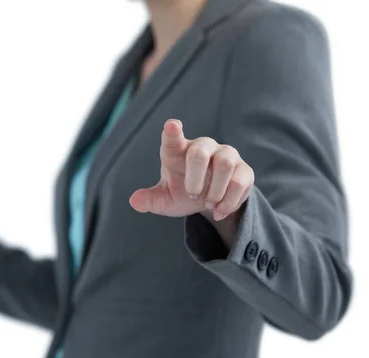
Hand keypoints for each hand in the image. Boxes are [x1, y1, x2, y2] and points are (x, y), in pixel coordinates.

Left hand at [130, 119, 253, 221]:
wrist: (209, 202)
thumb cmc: (182, 192)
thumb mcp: (165, 200)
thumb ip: (150, 200)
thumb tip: (134, 201)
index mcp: (177, 150)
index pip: (173, 137)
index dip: (172, 131)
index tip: (172, 126)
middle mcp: (203, 147)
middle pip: (200, 152)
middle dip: (195, 178)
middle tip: (193, 194)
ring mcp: (225, 155)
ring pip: (225, 164)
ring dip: (215, 190)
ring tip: (208, 205)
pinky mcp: (243, 169)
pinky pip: (241, 180)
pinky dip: (229, 200)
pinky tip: (219, 212)